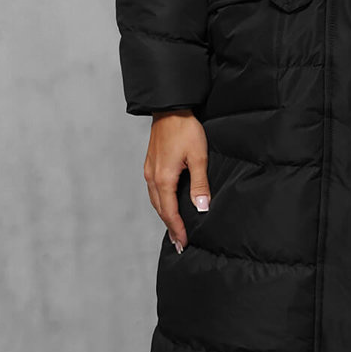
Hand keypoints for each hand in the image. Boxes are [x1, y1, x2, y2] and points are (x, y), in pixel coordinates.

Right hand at [143, 109, 209, 252]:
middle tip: (178, 242)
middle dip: (169, 226)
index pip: (170, 212)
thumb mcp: (198, 157)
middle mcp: (152, 177)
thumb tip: (201, 207)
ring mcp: (149, 170)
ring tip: (173, 228)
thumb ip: (199, 184)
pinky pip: (154, 190)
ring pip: (155, 200)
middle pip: (160, 209)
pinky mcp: (150, 164)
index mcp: (163, 179)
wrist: (170, 108)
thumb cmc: (185, 129)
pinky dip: (161, 202)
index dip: (177, 228)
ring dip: (164, 215)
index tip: (183, 242)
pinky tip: (167, 204)